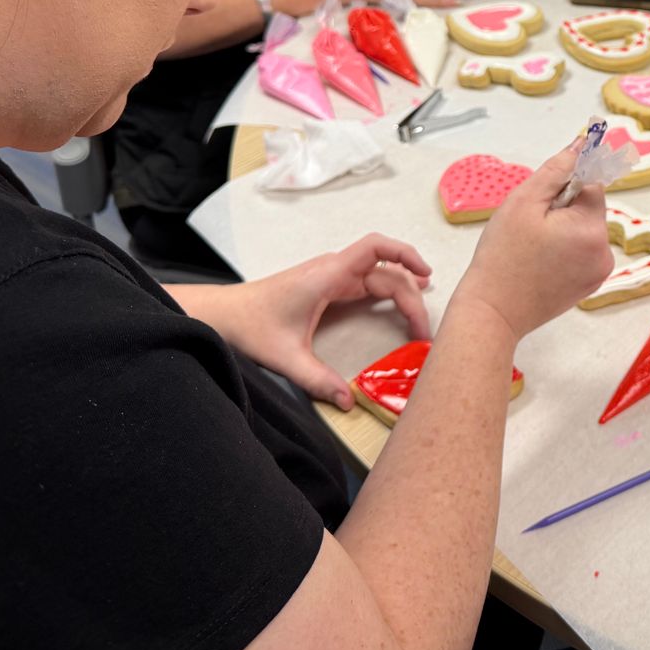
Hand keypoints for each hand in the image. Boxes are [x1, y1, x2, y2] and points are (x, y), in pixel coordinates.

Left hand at [222, 235, 433, 408]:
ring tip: (423, 308)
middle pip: (386, 271)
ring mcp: (332, 276)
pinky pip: (368, 280)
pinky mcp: (329, 285)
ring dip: (404, 287)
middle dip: (410, 295)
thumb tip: (348, 401)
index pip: (376, 248)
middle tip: (421, 331)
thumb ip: (318, 380)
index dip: (405, 255)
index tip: (426, 276)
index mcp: (328, 275)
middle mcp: (334, 270)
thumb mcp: (285, 357)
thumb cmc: (250, 325)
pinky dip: (389, 288)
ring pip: (380, 274)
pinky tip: (399, 301)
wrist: (223, 314)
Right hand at [454, 142, 613, 340]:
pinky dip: (563, 249)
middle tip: (530, 227)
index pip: (591, 183)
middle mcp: (604, 252)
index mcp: (592, 229)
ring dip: (562, 228)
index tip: (541, 201)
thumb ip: (557, 169)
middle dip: (561, 209)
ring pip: (583, 229)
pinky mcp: (589, 285)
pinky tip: (538, 260)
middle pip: (588, 208)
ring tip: (531, 246)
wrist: (492, 311)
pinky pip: (581, 251)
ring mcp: (598, 272)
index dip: (563, 185)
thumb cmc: (502, 258)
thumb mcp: (524, 202)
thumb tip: (582, 144)